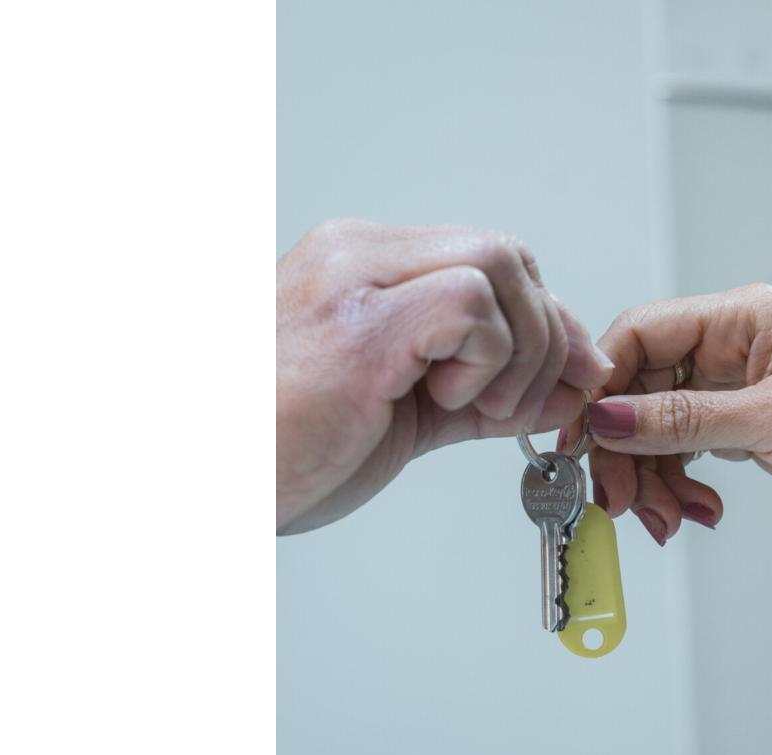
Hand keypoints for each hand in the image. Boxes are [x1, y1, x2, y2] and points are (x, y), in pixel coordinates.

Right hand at [277, 220, 612, 532]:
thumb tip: (563, 389)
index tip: (569, 375)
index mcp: (364, 269)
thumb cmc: (280, 450)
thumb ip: (484, 397)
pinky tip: (443, 398)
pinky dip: (488, 360)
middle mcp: (358, 257)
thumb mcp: (405, 418)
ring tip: (474, 405)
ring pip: (498, 266)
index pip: (490, 262)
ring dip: (518, 350)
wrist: (202, 484)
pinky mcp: (359, 325)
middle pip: (506, 254)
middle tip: (522, 402)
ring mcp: (354, 281)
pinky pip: (471, 306)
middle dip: (546, 333)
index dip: (545, 320)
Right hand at [586, 283, 771, 543]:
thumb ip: (683, 420)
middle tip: (621, 503)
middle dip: (624, 452)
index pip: (639, 335)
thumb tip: (607, 419)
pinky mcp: (740, 426)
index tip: (581, 439)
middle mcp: (728, 347)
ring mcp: (732, 389)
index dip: (600, 387)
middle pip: (638, 390)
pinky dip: (679, 486)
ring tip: (669, 521)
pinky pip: (682, 452)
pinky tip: (697, 512)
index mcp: (737, 319)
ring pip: (655, 429)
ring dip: (651, 480)